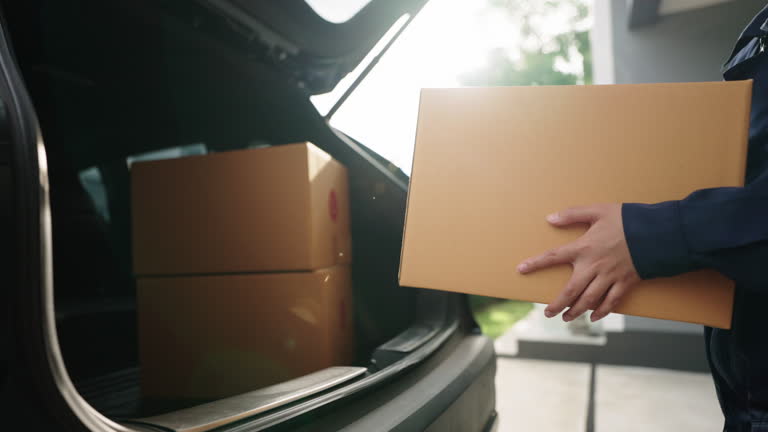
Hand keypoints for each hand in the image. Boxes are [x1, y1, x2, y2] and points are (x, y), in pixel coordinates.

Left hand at [517, 204, 640, 322]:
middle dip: (557, 304)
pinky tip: (594, 317)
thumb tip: (550, 218)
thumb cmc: (627, 219)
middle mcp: (594, 266)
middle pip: (570, 291)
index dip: (535, 264)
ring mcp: (610, 277)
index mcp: (584, 248)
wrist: (657, 232)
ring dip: (576, 311)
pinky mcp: (625, 283)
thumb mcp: (597, 210)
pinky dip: (602, 311)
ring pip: (588, 300)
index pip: (553, 257)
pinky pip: (611, 302)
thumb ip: (572, 214)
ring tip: (566, 318)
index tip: (521, 269)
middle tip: (548, 313)